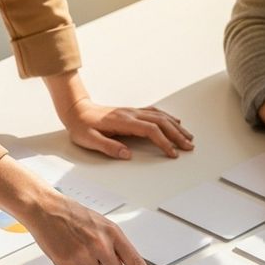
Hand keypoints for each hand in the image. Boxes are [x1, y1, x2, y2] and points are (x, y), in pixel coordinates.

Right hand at [0, 156, 161, 264]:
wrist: (46, 208)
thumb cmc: (73, 216)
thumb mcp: (102, 224)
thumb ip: (115, 244)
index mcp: (114, 234)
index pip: (136, 262)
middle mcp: (101, 244)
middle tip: (99, 263)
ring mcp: (83, 254)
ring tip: (81, 256)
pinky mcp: (66, 261)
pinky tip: (69, 258)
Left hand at [60, 99, 193, 159]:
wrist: (76, 109)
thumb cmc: (81, 126)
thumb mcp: (89, 140)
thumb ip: (108, 147)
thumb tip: (126, 155)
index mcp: (123, 121)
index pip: (150, 130)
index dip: (164, 142)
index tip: (172, 153)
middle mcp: (131, 114)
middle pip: (161, 122)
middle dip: (177, 135)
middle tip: (189, 146)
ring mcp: (133, 112)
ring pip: (161, 116)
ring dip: (176, 126)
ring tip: (188, 137)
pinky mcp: (132, 112)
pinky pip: (155, 113)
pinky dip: (168, 118)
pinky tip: (175, 122)